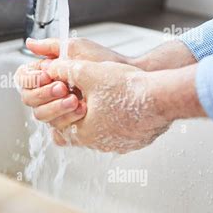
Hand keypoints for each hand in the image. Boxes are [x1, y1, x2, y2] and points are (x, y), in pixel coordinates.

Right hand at [15, 38, 129, 126]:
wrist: (124, 78)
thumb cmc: (101, 60)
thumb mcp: (76, 49)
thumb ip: (50, 47)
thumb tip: (29, 43)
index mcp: (44, 74)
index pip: (23, 80)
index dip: (31, 79)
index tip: (47, 75)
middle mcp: (47, 93)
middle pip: (29, 99)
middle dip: (45, 94)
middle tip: (64, 88)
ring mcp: (57, 110)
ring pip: (41, 116)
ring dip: (57, 109)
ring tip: (77, 101)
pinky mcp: (70, 125)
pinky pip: (57, 134)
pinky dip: (65, 126)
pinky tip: (79, 117)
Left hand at [45, 60, 172, 152]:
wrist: (162, 97)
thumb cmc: (127, 88)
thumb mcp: (87, 72)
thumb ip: (64, 70)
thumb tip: (50, 68)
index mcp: (83, 132)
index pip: (60, 123)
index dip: (60, 105)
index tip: (67, 93)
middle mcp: (99, 144)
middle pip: (79, 128)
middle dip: (78, 111)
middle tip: (84, 95)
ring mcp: (118, 145)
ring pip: (100, 131)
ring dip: (98, 117)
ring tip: (105, 97)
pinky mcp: (135, 142)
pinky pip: (120, 133)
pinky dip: (117, 121)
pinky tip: (122, 104)